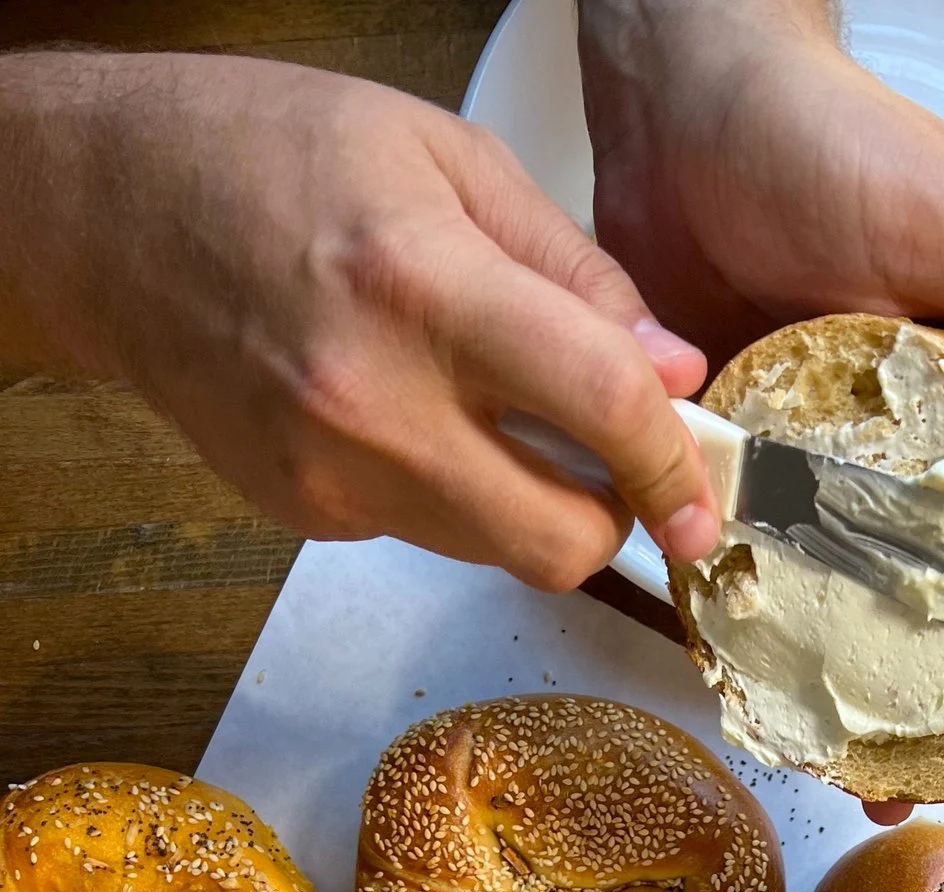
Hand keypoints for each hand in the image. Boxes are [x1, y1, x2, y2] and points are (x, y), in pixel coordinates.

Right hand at [0, 52, 723, 586]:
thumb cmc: (276, 154)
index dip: (676, 466)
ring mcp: (330, 475)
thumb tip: (670, 369)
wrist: (105, 212)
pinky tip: (419, 421)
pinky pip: (426, 533)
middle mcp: (374, 405)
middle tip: (614, 470)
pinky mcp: (302, 512)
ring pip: (494, 553)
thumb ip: (578, 275)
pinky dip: (455, 495)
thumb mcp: (450, 159)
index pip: (600, 410)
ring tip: (508, 423)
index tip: (707, 497)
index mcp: (424, 287)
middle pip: (555, 543)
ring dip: (535, 510)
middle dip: (612, 522)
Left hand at [580, 1, 943, 821]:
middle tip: (931, 793)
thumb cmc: (836, 145)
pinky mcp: (720, 463)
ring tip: (849, 779)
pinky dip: (747, 634)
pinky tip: (754, 699)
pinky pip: (738, 567)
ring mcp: (806, 471)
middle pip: (933, 611)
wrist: (682, 109)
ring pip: (837, 611)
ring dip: (846, 700)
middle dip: (940, 711)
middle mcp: (897, 457)